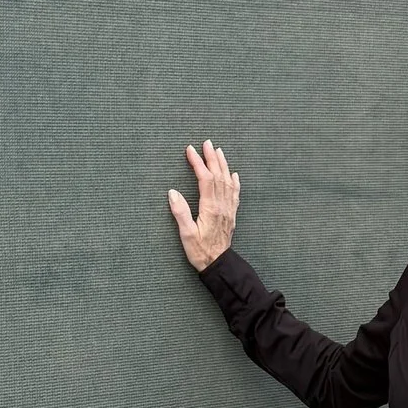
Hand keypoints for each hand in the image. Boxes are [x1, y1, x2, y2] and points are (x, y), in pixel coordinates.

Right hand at [168, 139, 239, 271]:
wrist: (218, 264)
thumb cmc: (200, 251)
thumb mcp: (186, 234)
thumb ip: (180, 212)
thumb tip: (172, 192)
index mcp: (210, 208)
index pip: (205, 179)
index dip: (198, 163)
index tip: (190, 150)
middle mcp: (222, 206)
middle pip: (218, 176)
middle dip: (212, 158)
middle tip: (206, 143)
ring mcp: (228, 209)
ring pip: (228, 182)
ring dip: (223, 165)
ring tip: (218, 151)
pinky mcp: (231, 215)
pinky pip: (235, 194)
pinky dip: (234, 181)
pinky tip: (234, 174)